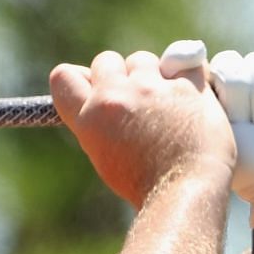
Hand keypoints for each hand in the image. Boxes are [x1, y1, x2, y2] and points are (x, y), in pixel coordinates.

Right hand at [49, 44, 235, 208]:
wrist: (185, 193)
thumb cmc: (144, 183)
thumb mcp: (105, 154)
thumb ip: (97, 121)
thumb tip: (98, 92)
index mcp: (89, 119)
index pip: (63, 77)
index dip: (81, 79)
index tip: (96, 88)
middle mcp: (116, 98)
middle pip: (106, 60)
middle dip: (119, 76)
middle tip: (135, 101)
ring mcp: (152, 88)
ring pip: (143, 60)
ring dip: (152, 75)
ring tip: (165, 105)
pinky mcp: (187, 85)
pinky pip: (187, 61)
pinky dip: (189, 74)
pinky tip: (190, 95)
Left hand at [209, 48, 253, 227]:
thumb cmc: (250, 167)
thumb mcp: (213, 137)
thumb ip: (192, 104)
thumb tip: (177, 66)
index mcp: (210, 101)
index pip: (211, 67)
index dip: (224, 83)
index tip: (233, 109)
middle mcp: (237, 89)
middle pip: (236, 63)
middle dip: (249, 96)